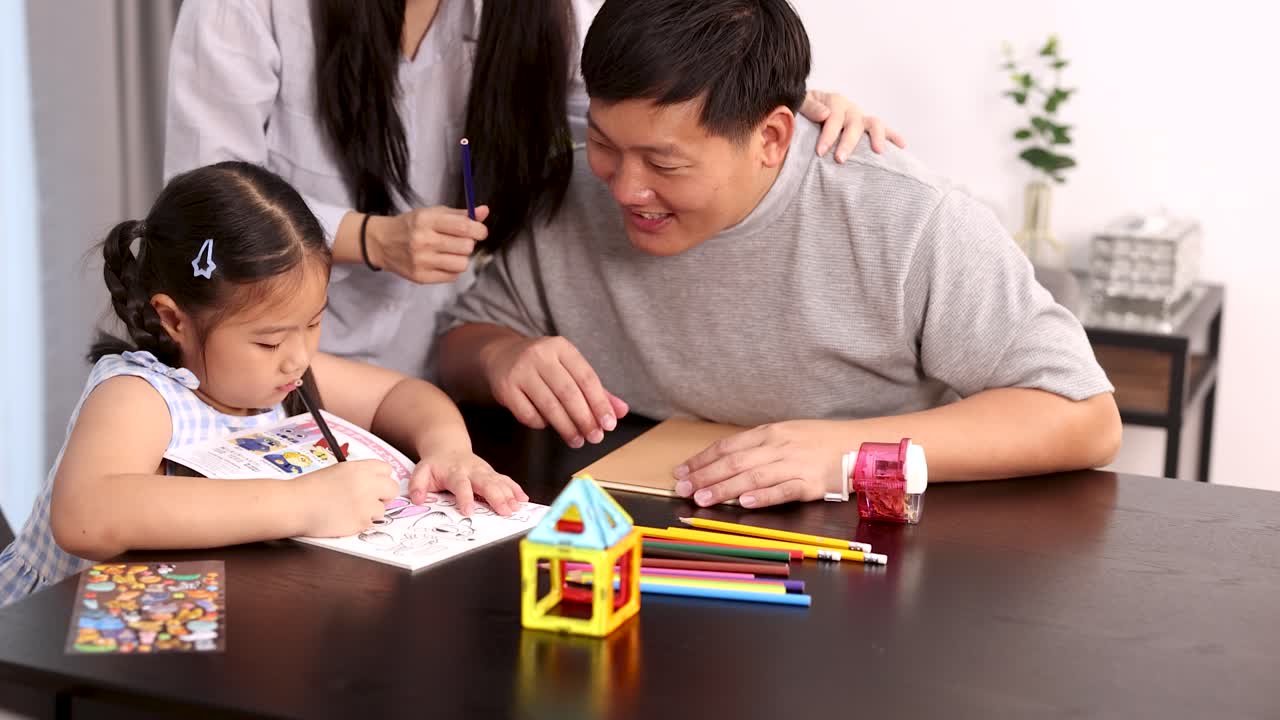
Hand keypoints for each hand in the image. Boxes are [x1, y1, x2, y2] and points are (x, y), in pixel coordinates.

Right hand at [295, 459, 400, 536]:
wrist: (296, 505)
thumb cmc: (310, 488)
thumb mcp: (337, 471)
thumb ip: (358, 475)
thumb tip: (373, 483)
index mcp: (360, 467)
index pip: (387, 469)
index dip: (380, 478)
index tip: (374, 484)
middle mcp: (368, 483)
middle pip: (392, 488)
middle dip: (383, 495)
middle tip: (370, 500)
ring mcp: (366, 503)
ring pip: (383, 509)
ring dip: (370, 511)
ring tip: (349, 510)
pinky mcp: (362, 521)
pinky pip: (370, 523)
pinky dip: (360, 523)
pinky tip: (344, 518)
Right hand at [367, 205, 489, 283]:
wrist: (382, 243)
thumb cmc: (411, 226)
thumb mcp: (432, 213)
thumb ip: (460, 214)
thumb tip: (484, 212)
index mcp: (427, 220)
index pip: (464, 227)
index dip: (479, 230)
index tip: (480, 231)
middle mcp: (423, 241)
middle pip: (466, 247)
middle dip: (468, 243)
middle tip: (459, 241)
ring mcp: (421, 261)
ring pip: (462, 264)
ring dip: (461, 258)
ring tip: (450, 252)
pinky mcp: (421, 277)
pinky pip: (452, 276)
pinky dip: (452, 269)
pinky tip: (442, 261)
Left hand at [407, 449, 528, 516]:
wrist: (448, 447)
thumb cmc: (436, 464)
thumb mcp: (421, 472)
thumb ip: (418, 485)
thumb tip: (417, 499)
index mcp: (454, 472)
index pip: (461, 485)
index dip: (465, 498)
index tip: (468, 511)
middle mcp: (472, 471)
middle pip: (486, 483)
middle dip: (497, 497)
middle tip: (505, 511)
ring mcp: (484, 471)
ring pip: (499, 481)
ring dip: (509, 494)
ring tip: (516, 507)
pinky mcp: (492, 473)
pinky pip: (505, 480)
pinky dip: (515, 489)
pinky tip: (523, 499)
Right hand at [485, 335, 628, 447]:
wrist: (500, 355)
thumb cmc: (543, 365)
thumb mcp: (569, 368)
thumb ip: (596, 390)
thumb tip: (621, 411)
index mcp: (561, 347)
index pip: (586, 377)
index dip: (600, 403)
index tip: (609, 424)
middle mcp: (540, 355)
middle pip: (569, 393)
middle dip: (585, 419)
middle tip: (595, 437)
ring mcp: (520, 371)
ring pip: (549, 406)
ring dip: (566, 428)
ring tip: (577, 441)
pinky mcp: (505, 388)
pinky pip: (528, 414)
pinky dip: (542, 424)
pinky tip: (549, 426)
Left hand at [673, 420, 848, 508]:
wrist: (859, 444)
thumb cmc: (819, 442)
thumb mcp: (786, 434)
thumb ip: (757, 447)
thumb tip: (723, 461)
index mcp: (769, 433)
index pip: (727, 446)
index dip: (701, 460)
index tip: (681, 472)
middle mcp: (778, 446)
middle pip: (734, 462)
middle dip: (705, 476)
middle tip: (683, 490)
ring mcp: (794, 464)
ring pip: (753, 476)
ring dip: (724, 489)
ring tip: (703, 500)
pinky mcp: (811, 484)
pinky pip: (783, 490)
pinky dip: (762, 496)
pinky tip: (743, 502)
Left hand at [800, 90, 906, 161]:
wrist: (810, 107)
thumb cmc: (804, 109)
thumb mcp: (802, 103)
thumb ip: (809, 107)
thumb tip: (825, 114)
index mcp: (834, 102)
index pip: (833, 118)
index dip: (828, 135)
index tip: (820, 152)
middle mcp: (851, 108)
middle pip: (854, 123)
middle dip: (848, 142)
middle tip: (840, 159)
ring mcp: (861, 117)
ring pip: (873, 124)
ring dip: (877, 137)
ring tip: (878, 152)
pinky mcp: (867, 127)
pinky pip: (883, 130)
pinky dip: (894, 136)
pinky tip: (903, 146)